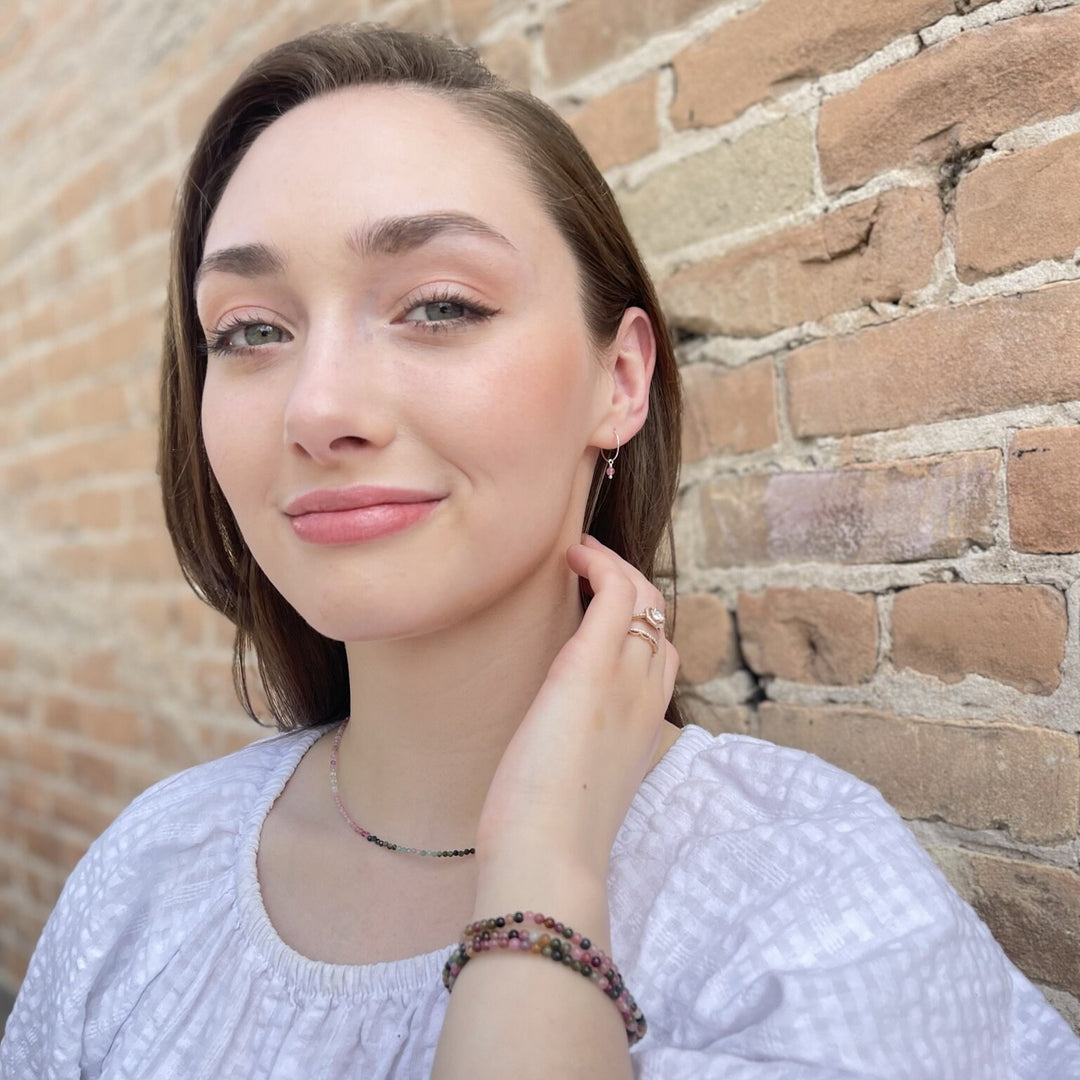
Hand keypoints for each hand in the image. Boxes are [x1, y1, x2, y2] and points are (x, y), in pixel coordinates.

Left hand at [473, 535, 679, 883]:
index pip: (662, 657)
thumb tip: (558, 739)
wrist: (547, 860)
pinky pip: (616, 594)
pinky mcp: (590, 667)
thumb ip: (584, 752)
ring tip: (579, 555)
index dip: (640, 626)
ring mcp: (625, 679)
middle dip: (630, 585)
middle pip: (659, 619)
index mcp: (647, 727)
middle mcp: (648, 697)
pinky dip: (600, 564)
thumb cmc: (550, 835)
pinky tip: (572, 556)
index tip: (600, 608)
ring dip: (613, 566)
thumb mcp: (582, 786)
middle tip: (588, 568)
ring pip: (644, 597)